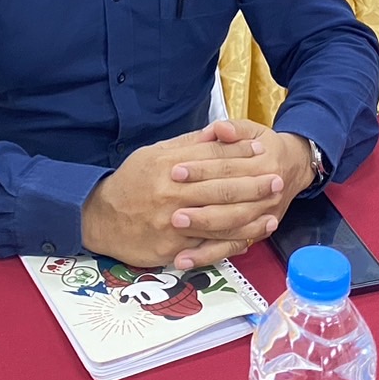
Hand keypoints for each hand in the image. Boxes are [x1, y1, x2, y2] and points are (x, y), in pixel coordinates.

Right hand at [80, 126, 283, 268]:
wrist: (101, 218)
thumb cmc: (131, 182)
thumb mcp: (154, 154)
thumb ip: (187, 144)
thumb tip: (217, 131)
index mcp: (169, 166)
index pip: (212, 157)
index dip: (240, 152)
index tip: (262, 149)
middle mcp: (173, 193)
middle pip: (221, 188)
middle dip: (253, 184)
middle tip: (277, 180)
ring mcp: (173, 223)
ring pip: (219, 219)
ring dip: (250, 214)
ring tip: (273, 208)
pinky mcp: (172, 248)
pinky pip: (208, 246)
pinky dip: (232, 242)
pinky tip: (250, 237)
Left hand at [165, 119, 314, 270]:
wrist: (293, 167)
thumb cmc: (265, 146)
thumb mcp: (253, 130)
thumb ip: (234, 128)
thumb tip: (219, 128)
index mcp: (264, 164)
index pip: (227, 168)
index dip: (201, 169)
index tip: (175, 170)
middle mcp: (266, 194)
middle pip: (229, 202)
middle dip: (199, 207)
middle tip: (172, 211)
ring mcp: (262, 217)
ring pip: (230, 229)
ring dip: (201, 235)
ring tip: (174, 236)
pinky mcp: (254, 234)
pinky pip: (229, 249)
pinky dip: (206, 256)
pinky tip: (183, 259)